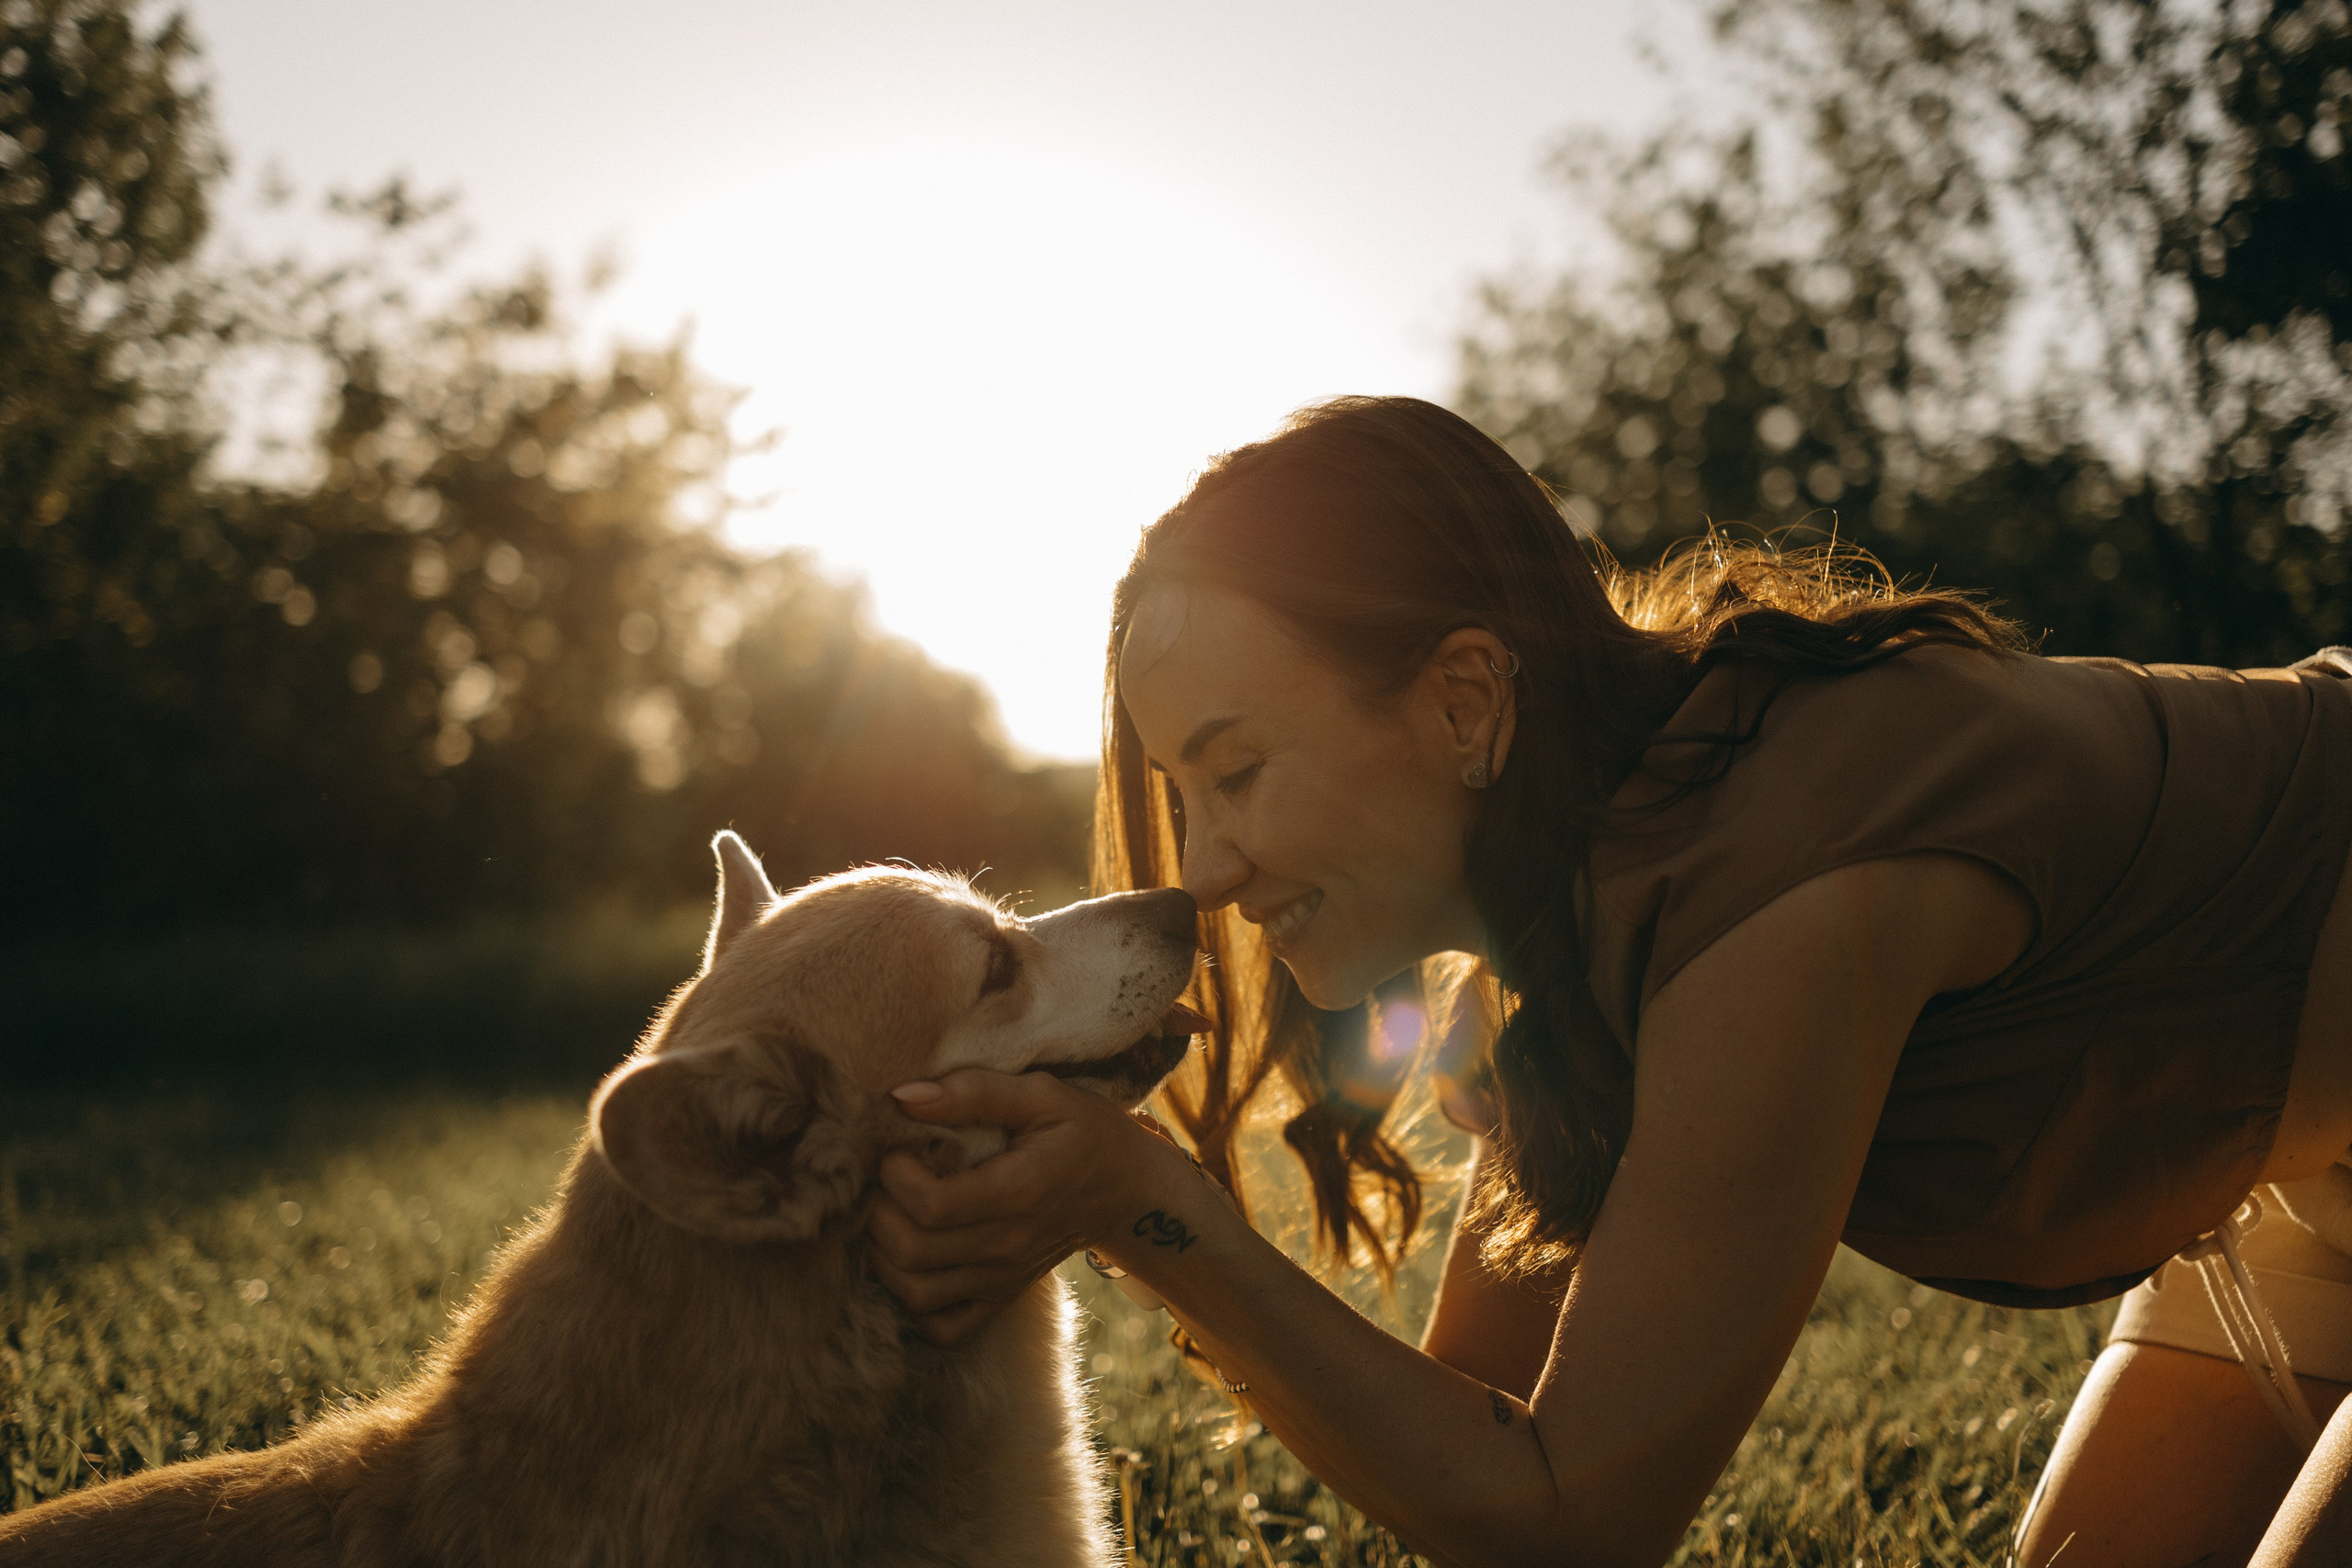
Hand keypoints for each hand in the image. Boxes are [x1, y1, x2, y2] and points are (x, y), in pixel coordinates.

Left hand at [869, 1068, 1181, 1343]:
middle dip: (879, 1211)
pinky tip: (912, 1261)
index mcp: (1019, 1192)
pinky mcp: (1001, 1298)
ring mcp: (1003, 1279)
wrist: (1129, 1192)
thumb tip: (904, 1097)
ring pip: (916, 1293)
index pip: (931, 1205)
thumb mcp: (1043, 1094)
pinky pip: (943, 1327)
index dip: (896, 1175)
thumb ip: (975, 1091)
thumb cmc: (1084, 1133)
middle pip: (912, 1252)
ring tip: (892, 1214)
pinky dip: (913, 1303)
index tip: (900, 1149)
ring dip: (884, 1256)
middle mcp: (1008, 1245)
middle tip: (887, 1180)